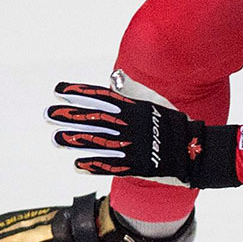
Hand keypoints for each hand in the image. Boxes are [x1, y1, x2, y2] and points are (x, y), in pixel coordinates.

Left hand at [47, 82, 208, 185]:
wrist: (193, 149)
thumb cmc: (173, 121)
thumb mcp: (155, 101)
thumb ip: (133, 90)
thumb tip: (115, 76)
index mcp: (134, 107)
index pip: (102, 96)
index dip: (79, 93)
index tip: (59, 90)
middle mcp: (131, 125)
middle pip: (95, 118)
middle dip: (70, 116)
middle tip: (48, 114)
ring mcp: (132, 145)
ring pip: (98, 142)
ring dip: (75, 140)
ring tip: (56, 139)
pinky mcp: (135, 165)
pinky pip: (110, 165)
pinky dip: (93, 165)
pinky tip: (76, 164)